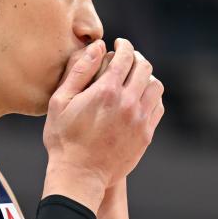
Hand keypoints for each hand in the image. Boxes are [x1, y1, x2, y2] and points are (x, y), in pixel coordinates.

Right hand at [43, 38, 164, 190]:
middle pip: (144, 68)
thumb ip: (79, 71)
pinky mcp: (146, 135)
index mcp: (106, 91)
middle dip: (136, 57)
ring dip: (147, 77)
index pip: (125, 56)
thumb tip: (97, 48)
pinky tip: (141, 98)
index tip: (120, 43)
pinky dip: (152, 96)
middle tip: (127, 58)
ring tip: (136, 77)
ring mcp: (140, 119)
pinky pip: (158, 107)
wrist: (80, 175)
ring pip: (156, 86)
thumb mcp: (60, 102)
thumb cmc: (64, 138)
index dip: (124, 45)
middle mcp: (128, 102)